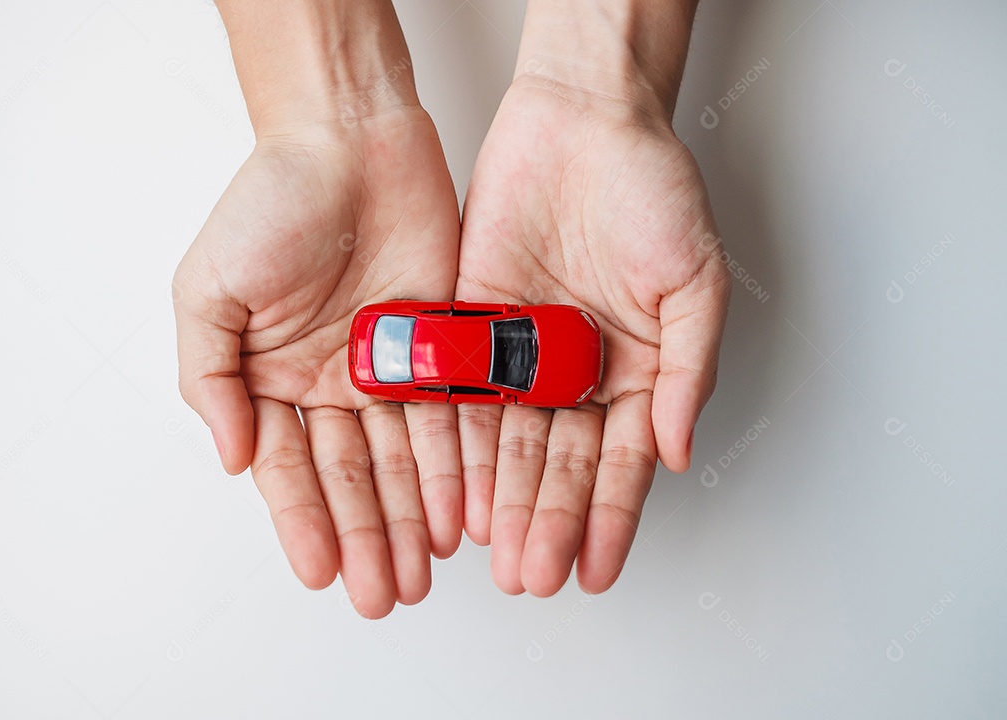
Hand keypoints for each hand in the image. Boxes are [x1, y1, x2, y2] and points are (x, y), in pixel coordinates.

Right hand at [173, 108, 462, 617]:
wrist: (349, 137)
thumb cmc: (272, 202)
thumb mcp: (208, 290)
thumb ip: (212, 379)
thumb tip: (232, 459)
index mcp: (274, 379)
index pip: (290, 468)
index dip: (304, 521)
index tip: (320, 572)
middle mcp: (335, 382)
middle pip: (355, 476)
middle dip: (369, 536)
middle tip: (384, 592)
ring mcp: (392, 367)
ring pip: (408, 458)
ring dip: (416, 517)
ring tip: (426, 571)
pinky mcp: (445, 344)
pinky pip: (454, 415)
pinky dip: (458, 463)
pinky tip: (464, 509)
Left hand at [456, 68, 729, 595]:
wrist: (584, 117)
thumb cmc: (651, 187)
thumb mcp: (694, 283)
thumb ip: (685, 372)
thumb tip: (675, 453)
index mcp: (634, 371)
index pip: (620, 462)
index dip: (610, 518)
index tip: (595, 569)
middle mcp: (574, 371)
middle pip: (558, 462)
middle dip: (546, 520)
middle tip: (532, 574)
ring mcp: (520, 351)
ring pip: (506, 440)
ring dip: (500, 497)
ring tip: (493, 550)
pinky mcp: (470, 323)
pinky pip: (459, 390)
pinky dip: (456, 439)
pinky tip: (454, 485)